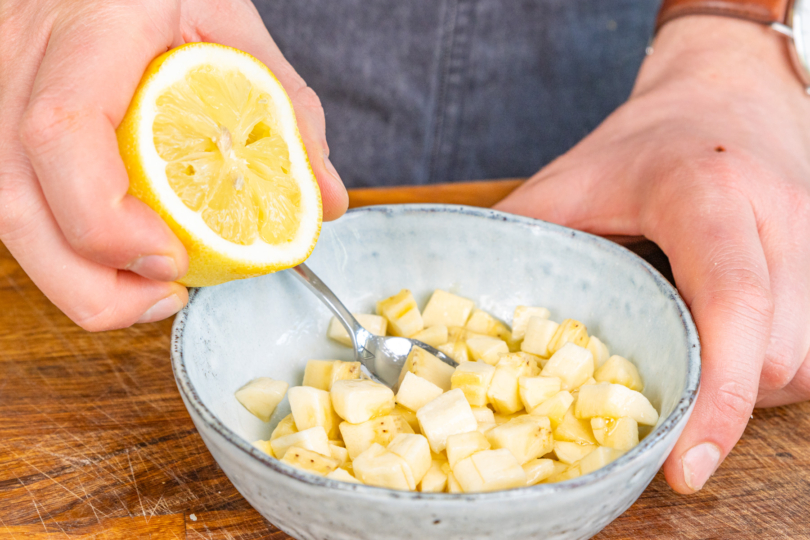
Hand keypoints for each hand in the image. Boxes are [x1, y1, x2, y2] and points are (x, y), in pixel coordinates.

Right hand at [0, 0, 347, 330]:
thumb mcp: (228, 24)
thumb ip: (283, 108)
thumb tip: (325, 199)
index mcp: (86, 35)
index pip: (63, 133)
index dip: (108, 219)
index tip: (173, 257)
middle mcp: (15, 71)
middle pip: (18, 207)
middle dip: (94, 284)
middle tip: (170, 294)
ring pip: (8, 221)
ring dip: (79, 280)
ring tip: (152, 287)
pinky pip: (15, 211)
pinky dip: (67, 252)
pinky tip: (120, 258)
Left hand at [496, 16, 809, 492]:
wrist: (723, 93)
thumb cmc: (643, 143)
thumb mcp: (567, 181)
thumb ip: (517, 241)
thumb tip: (458, 315)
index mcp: (704, 193)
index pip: (733, 303)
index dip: (717, 395)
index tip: (686, 467)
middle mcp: (777, 217)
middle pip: (778, 355)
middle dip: (719, 403)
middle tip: (662, 412)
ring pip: (802, 362)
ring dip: (745, 392)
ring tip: (689, 370)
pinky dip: (765, 369)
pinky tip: (721, 349)